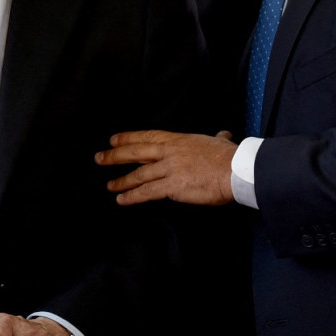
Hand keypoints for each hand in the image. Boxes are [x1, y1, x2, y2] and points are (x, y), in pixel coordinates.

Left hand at [96, 130, 235, 205]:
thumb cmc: (230, 157)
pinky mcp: (173, 187)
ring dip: (121, 181)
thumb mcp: (220, 142)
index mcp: (179, 140)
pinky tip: (122, 200)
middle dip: (115, 156)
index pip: (147, 137)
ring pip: (138, 174)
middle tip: (99, 158)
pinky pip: (147, 192)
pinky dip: (133, 196)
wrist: (236, 170)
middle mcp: (170, 152)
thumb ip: (218, 139)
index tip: (114, 140)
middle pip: (136, 152)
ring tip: (110, 186)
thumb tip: (224, 135)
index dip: (128, 138)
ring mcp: (170, 169)